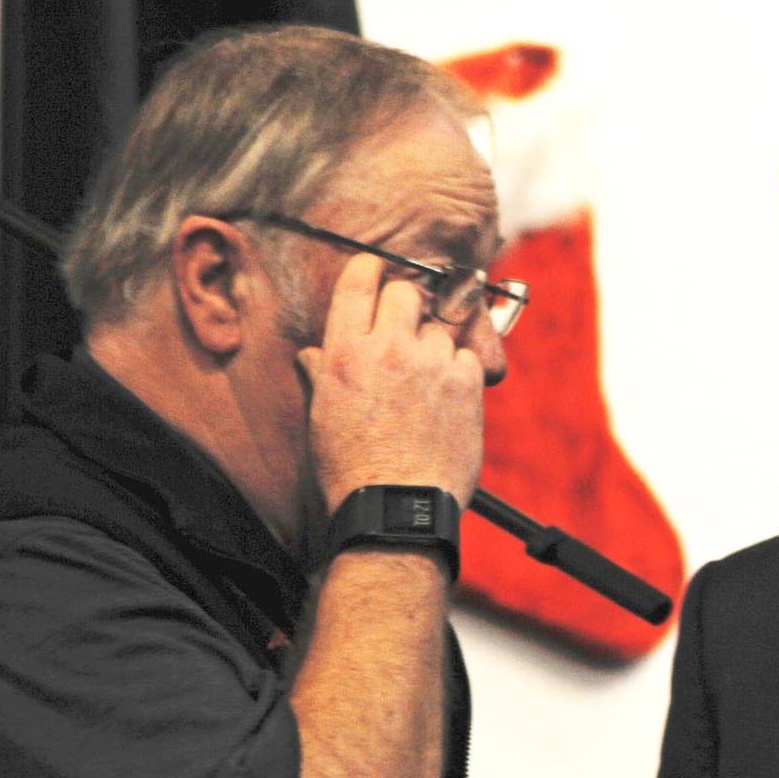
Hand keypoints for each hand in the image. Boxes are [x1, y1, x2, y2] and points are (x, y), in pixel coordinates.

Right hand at [298, 253, 486, 510]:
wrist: (398, 506)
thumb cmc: (352, 470)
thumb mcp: (321, 418)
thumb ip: (322, 376)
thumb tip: (312, 356)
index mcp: (344, 352)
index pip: (359, 281)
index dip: (369, 271)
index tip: (375, 273)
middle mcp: (388, 348)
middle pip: (406, 292)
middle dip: (404, 308)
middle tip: (402, 334)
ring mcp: (430, 362)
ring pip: (438, 328)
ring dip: (432, 346)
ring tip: (422, 385)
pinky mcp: (465, 382)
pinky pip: (466, 356)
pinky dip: (459, 371)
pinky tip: (445, 400)